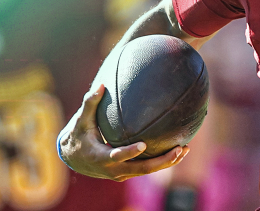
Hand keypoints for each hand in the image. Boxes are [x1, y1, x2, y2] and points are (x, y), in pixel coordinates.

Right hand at [58, 84, 189, 181]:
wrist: (75, 159)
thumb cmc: (78, 135)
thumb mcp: (80, 121)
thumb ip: (90, 103)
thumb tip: (101, 84)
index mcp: (101, 157)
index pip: (117, 157)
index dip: (129, 152)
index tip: (143, 145)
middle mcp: (113, 170)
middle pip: (141, 169)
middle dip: (161, 161)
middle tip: (178, 149)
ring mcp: (122, 174)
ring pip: (147, 171)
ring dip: (167, 162)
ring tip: (185, 150)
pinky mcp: (128, 172)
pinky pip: (147, 169)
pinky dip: (162, 162)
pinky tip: (178, 151)